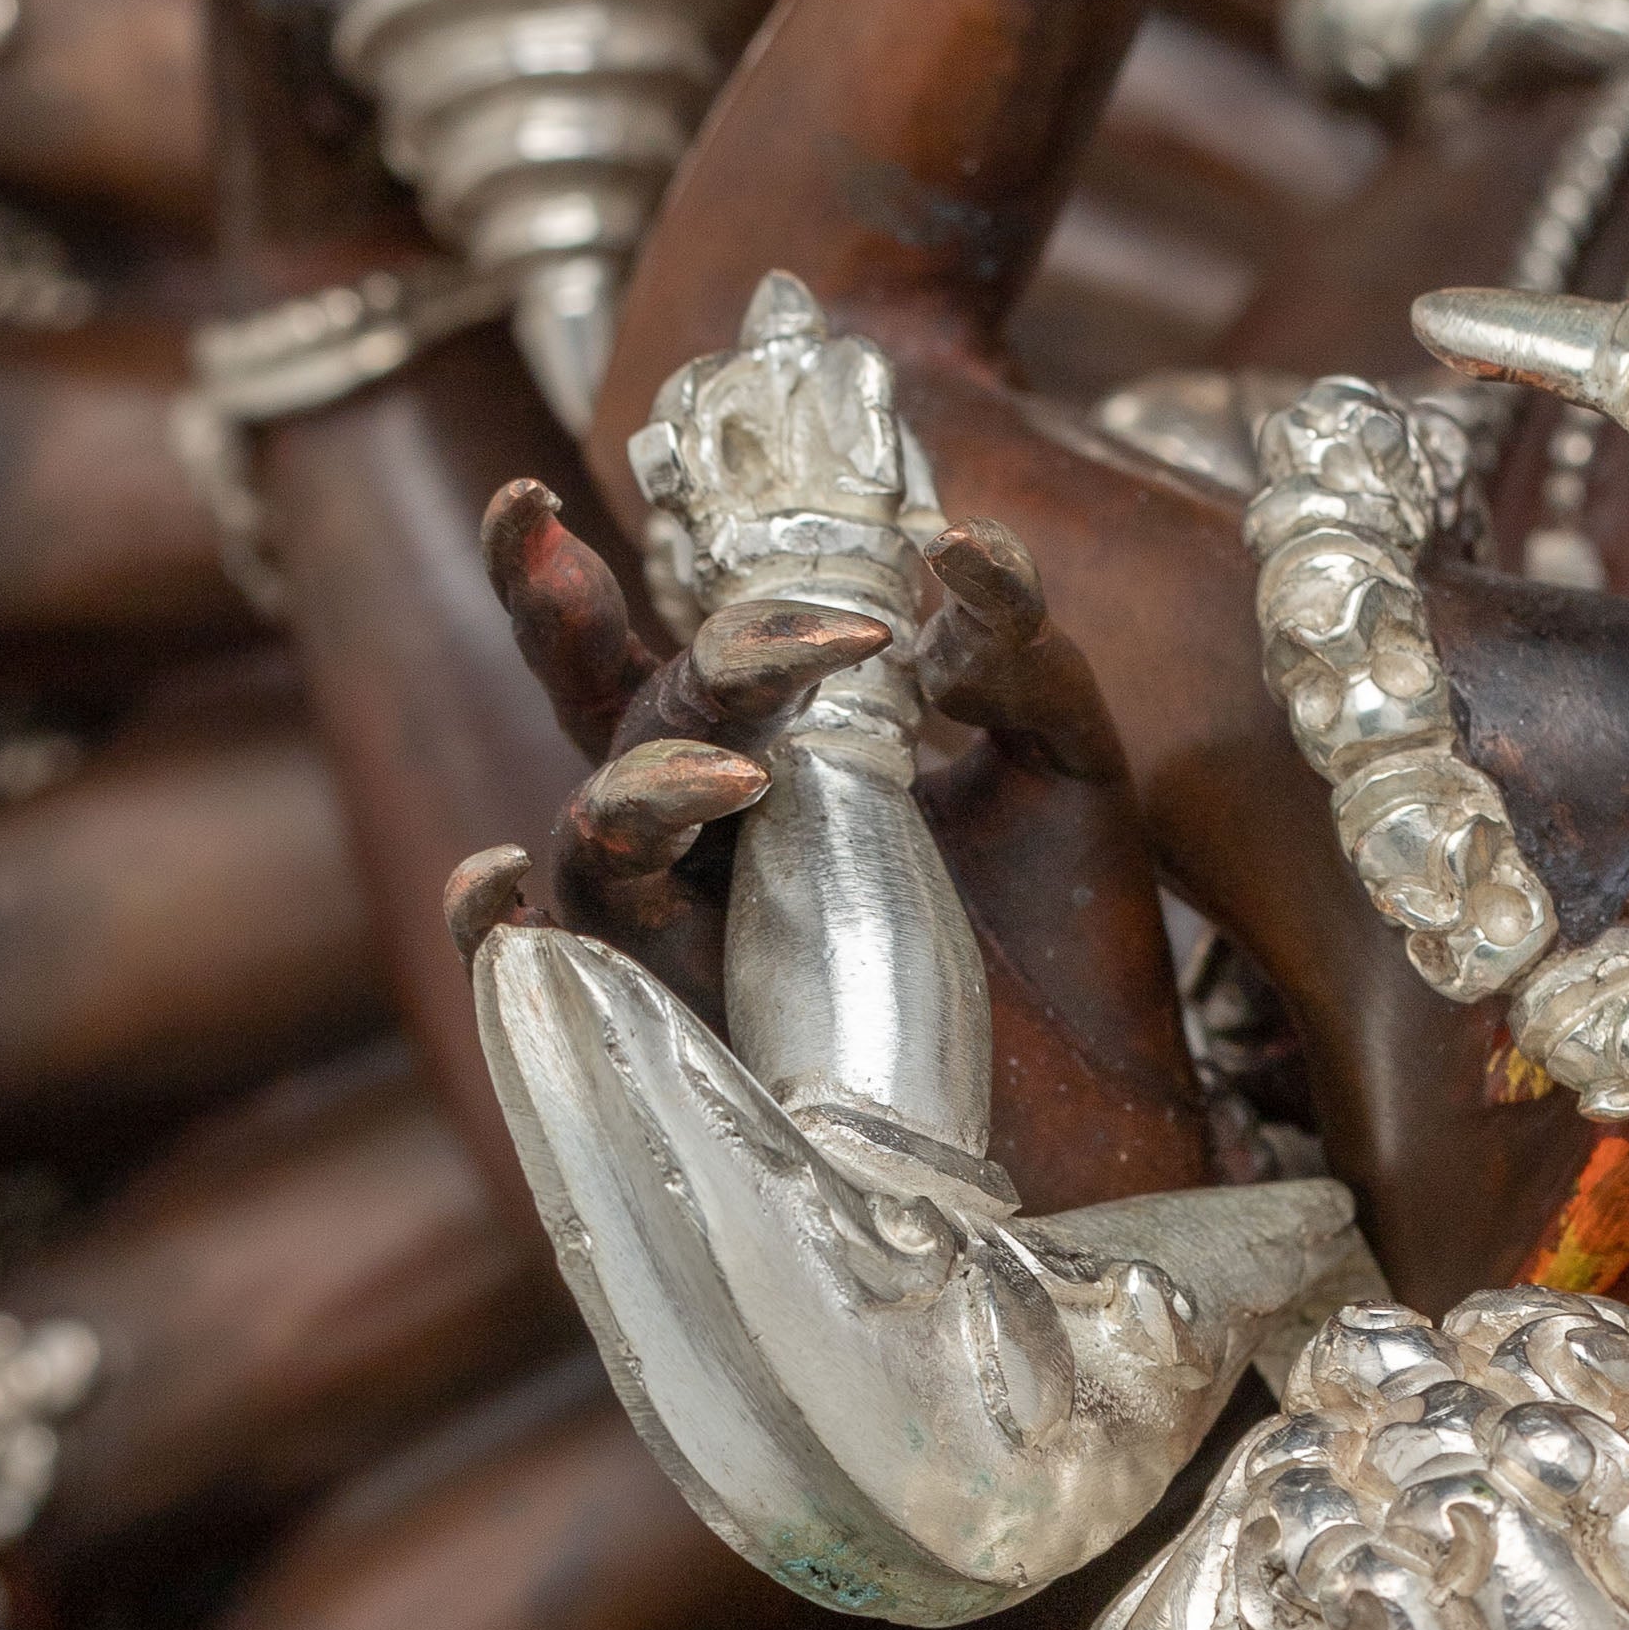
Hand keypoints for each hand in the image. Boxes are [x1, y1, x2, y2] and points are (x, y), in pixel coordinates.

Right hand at [452, 484, 1209, 1201]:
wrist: (1124, 1141)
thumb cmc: (1079, 959)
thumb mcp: (1073, 769)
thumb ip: (1016, 651)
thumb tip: (954, 548)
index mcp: (787, 761)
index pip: (671, 648)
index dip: (577, 575)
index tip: (542, 488)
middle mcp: (717, 849)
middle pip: (604, 719)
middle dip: (569, 627)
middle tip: (571, 540)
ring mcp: (697, 952)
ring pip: (591, 849)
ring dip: (639, 789)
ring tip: (735, 776)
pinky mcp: (701, 1056)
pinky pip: (555, 1001)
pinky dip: (506, 942)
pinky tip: (504, 883)